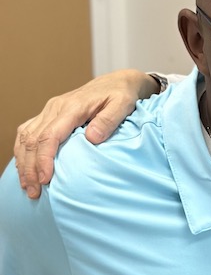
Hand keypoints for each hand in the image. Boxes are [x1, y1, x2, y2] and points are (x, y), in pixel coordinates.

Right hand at [14, 70, 157, 197]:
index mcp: (73, 107)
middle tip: (34, 192)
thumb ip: (109, 120)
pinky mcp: (48, 114)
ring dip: (24, 163)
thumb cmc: (121, 95)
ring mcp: (50, 110)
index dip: (45, 159)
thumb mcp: (123, 105)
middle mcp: (56, 107)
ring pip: (26, 137)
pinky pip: (27, 132)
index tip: (46, 179)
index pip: (50, 135)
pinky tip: (25, 168)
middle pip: (33, 140)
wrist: (116, 82)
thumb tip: (92, 138)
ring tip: (28, 186)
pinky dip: (22, 151)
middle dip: (30, 168)